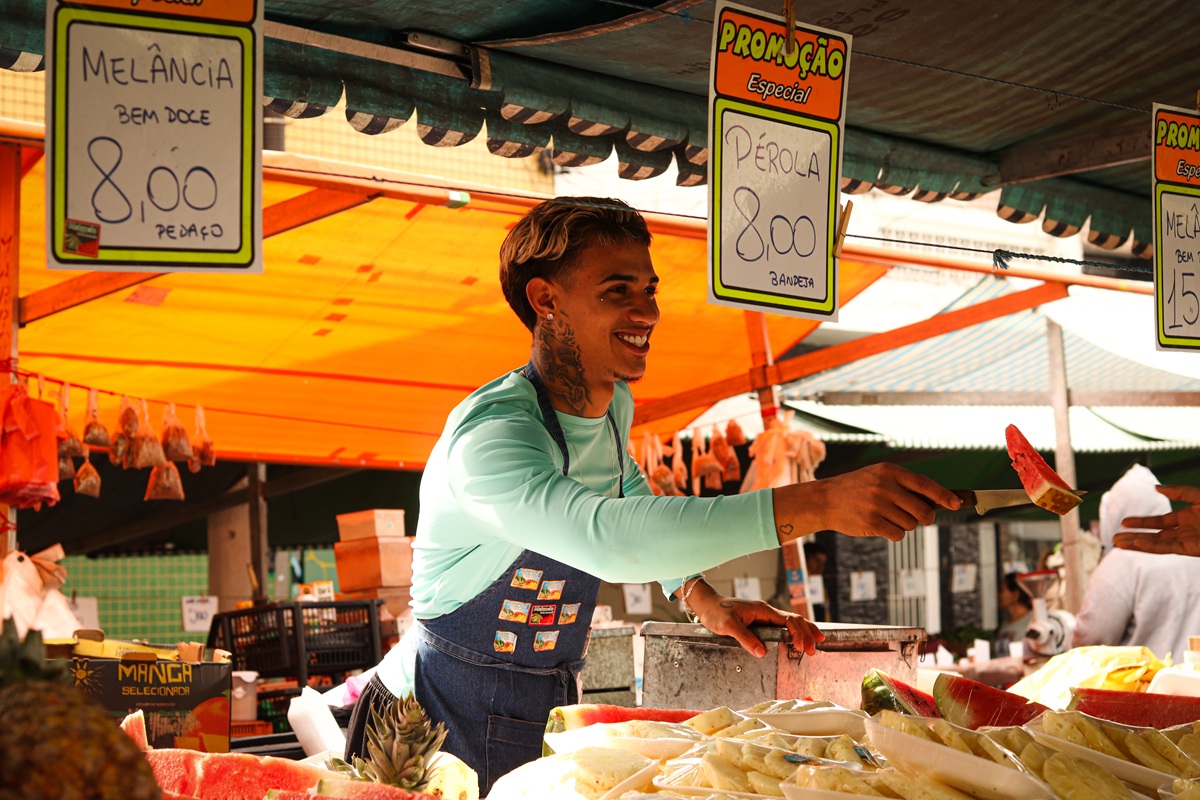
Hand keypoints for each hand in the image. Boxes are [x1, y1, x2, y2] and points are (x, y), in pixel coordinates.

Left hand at [687, 580, 823, 657]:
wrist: (707, 605)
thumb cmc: (716, 612)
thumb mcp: (728, 626)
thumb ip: (745, 638)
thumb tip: (762, 652)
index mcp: (762, 610)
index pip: (788, 621)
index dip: (798, 633)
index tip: (802, 647)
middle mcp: (766, 611)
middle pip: (794, 620)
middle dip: (807, 634)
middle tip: (814, 650)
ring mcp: (764, 615)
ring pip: (790, 622)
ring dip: (804, 632)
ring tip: (816, 643)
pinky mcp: (760, 621)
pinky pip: (781, 626)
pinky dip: (794, 632)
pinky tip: (798, 639)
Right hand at [774, 463, 961, 543]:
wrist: (825, 500)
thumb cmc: (857, 489)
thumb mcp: (879, 477)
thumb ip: (905, 486)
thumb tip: (939, 500)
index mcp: (890, 471)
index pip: (925, 484)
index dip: (944, 496)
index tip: (957, 504)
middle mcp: (885, 486)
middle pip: (923, 510)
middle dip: (924, 517)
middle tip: (917, 518)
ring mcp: (878, 505)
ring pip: (911, 524)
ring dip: (904, 525)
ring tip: (887, 517)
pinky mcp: (872, 522)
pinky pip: (898, 534)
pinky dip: (894, 533)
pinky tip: (880, 525)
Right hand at [1113, 484, 1199, 556]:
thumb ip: (1180, 492)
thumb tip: (1156, 487)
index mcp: (1186, 518)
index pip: (1158, 522)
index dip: (1140, 523)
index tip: (1123, 523)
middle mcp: (1183, 531)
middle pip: (1154, 536)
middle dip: (1133, 537)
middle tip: (1114, 539)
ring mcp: (1186, 541)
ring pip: (1157, 544)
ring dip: (1137, 544)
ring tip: (1118, 544)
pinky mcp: (1191, 549)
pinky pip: (1168, 548)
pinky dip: (1152, 546)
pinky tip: (1138, 543)